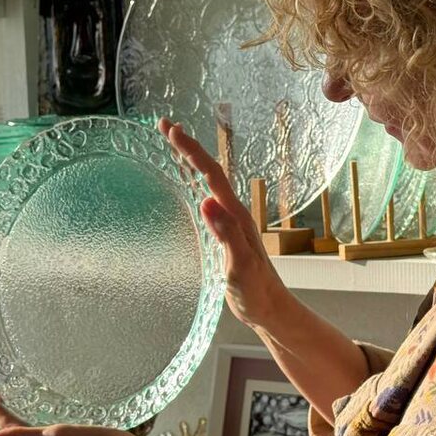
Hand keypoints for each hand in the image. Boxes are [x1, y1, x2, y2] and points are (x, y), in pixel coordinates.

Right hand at [159, 118, 295, 329]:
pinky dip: (193, 184)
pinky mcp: (224, 234)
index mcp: (235, 216)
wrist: (270, 310)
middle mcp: (233, 213)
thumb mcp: (239, 265)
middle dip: (187, 147)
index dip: (191, 151)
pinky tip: (187, 185)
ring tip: (172, 143)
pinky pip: (206, 199)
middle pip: (209, 171)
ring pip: (207, 183)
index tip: (172, 130)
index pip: (211, 175)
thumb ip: (226, 234)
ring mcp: (229, 223)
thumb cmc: (256, 292)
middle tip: (164, 125)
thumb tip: (206, 201)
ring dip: (190, 161)